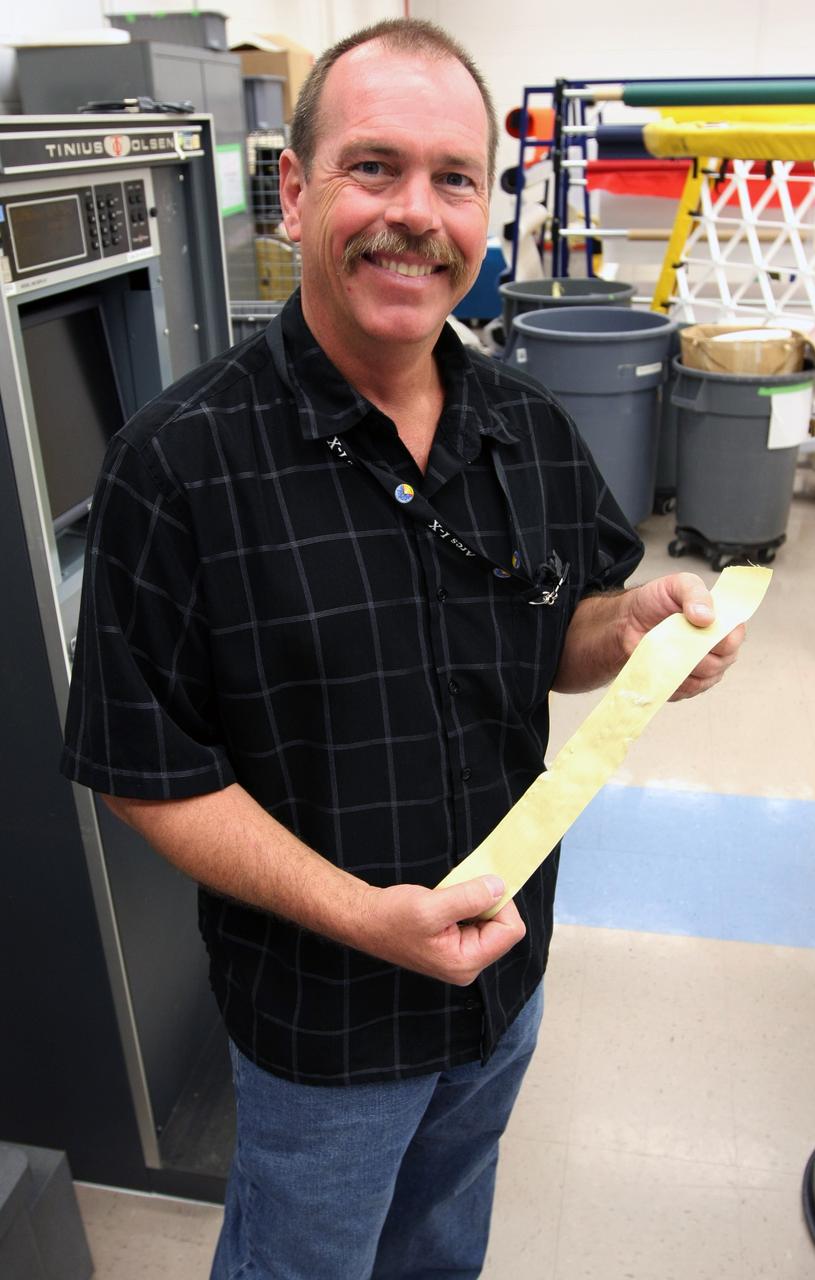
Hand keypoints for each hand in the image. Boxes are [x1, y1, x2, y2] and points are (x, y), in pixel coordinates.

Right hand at [357, 876, 525, 984]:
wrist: (363, 919)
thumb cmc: (390, 916)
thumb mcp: (431, 905)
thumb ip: (470, 897)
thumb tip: (500, 887)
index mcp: (466, 962)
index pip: (510, 930)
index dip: (501, 902)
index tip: (478, 884)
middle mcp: (468, 963)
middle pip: (503, 925)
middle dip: (486, 900)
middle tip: (456, 889)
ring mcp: (461, 954)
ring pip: (490, 919)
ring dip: (474, 899)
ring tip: (446, 896)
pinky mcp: (454, 943)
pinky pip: (475, 918)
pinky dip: (465, 901)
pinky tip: (444, 900)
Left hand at [623, 571, 745, 700]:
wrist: (629, 620)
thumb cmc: (656, 601)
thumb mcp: (677, 585)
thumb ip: (695, 593)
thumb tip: (707, 617)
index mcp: (723, 623)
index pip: (734, 638)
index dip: (720, 637)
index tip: (698, 628)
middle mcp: (719, 649)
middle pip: (720, 662)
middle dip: (696, 651)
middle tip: (675, 636)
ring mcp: (704, 670)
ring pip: (702, 679)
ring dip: (681, 664)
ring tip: (665, 647)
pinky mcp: (686, 685)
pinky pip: (684, 690)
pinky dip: (671, 678)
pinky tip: (661, 662)